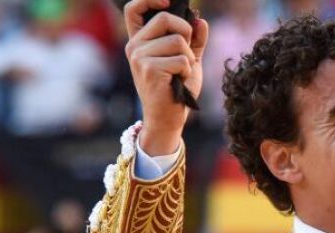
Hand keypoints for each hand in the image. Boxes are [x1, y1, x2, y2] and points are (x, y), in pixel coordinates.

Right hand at [122, 0, 208, 154]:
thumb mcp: (187, 60)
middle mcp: (134, 46)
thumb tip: (200, 21)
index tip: (168, 2)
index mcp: (139, 41)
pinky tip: (179, 81)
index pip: (133, 8)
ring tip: (180, 73)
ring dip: (188, 57)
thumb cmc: (176, 89)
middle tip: (185, 53)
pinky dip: (187, 70)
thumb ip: (193, 40)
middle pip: (165, 19)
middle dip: (185, 32)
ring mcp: (140, 58)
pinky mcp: (150, 69)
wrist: (169, 119)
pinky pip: (181, 59)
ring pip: (177, 40)